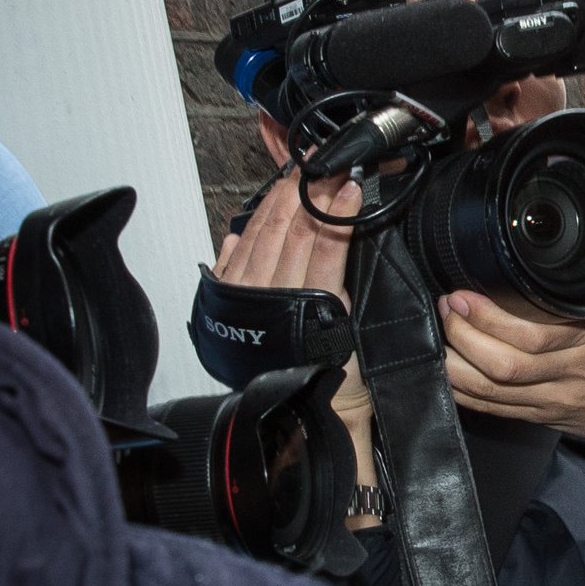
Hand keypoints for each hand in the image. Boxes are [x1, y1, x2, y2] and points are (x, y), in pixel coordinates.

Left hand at [213, 176, 378, 514]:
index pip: (323, 245)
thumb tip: (346, 235)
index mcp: (312, 306)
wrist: (307, 420)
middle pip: (288, 234)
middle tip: (325, 166)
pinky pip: (231, 261)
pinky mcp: (228, 307)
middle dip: (307, 194)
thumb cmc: (338, 382)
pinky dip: (241, 236)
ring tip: (294, 177)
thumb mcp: (356, 334)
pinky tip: (252, 218)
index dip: (336, 211)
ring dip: (276, 203)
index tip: (350, 183)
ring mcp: (245, 303)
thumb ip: (349, 287)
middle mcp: (273, 303)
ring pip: (259, 239)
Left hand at [439, 290, 584, 484]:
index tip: (465, 293)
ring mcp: (560, 400)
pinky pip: (499, 410)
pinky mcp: (550, 418)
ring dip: (457, 364)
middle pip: (505, 364)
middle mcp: (576, 373)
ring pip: (494, 391)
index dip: (490, 317)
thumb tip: (571, 246)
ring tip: (441, 336)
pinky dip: (467, 394)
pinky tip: (450, 374)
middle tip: (447, 308)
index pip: (535, 334)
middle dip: (464, 335)